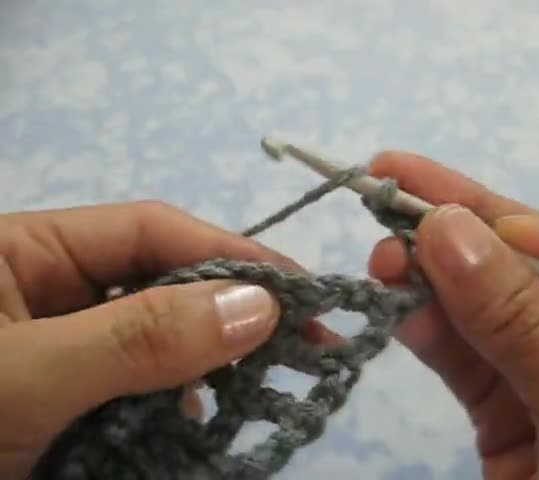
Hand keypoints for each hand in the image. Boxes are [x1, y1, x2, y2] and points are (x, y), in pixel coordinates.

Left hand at [0, 201, 328, 479]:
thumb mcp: (27, 375)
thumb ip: (140, 337)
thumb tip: (260, 306)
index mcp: (28, 251)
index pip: (151, 232)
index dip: (230, 253)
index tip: (300, 292)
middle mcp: (51, 291)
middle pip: (164, 283)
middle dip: (233, 312)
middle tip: (306, 346)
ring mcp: (63, 349)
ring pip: (158, 341)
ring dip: (209, 366)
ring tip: (264, 390)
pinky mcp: (69, 401)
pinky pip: (139, 390)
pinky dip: (176, 407)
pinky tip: (201, 426)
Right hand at [368, 153, 538, 478]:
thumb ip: (521, 321)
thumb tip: (446, 231)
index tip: (511, 236)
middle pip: (533, 248)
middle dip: (463, 216)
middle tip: (391, 178)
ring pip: (481, 293)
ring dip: (428, 270)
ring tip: (381, 254)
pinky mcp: (501, 396)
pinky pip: (458, 346)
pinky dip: (423, 325)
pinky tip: (393, 303)